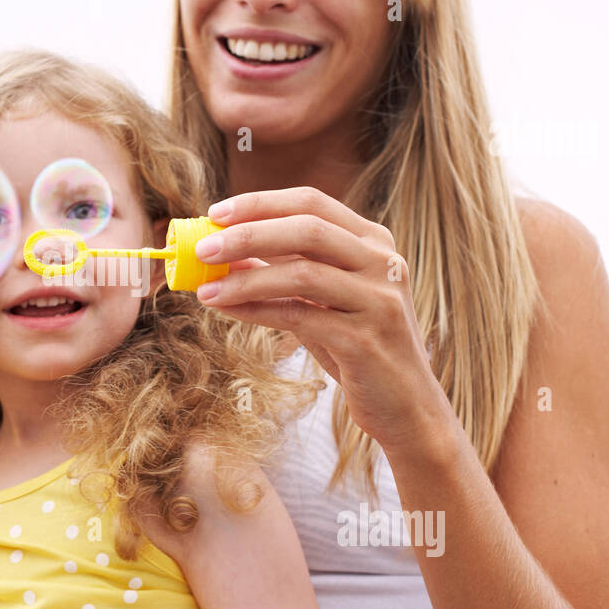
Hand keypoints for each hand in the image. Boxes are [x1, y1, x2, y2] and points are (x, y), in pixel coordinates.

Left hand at [193, 187, 451, 458]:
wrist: (406, 406)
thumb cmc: (356, 346)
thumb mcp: (321, 301)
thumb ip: (284, 271)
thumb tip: (223, 252)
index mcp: (373, 241)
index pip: (311, 202)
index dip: (260, 203)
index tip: (215, 213)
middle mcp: (382, 262)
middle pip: (307, 229)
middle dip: (247, 234)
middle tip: (202, 249)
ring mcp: (379, 299)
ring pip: (302, 273)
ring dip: (246, 278)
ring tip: (205, 287)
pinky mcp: (366, 339)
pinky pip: (299, 316)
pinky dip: (256, 311)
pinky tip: (226, 310)